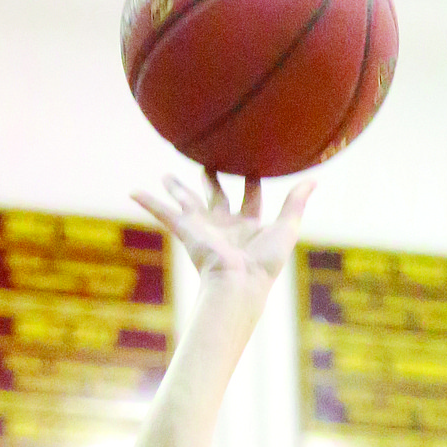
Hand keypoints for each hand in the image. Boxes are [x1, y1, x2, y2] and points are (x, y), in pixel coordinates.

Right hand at [132, 171, 311, 295]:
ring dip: (176, 188)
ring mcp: (203, 228)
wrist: (238, 284)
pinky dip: (148, 202)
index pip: (250, 196)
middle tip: (206, 164)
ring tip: (166, 175)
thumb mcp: (286, 227)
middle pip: (216, 197)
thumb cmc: (264, 264)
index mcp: (248, 226)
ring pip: (186, 201)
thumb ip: (296, 203)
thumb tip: (314, 180)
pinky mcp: (186, 231)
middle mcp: (224, 226)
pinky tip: (132, 191)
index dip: (252, 179)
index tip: (252, 161)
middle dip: (210, 181)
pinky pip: (163, 212)